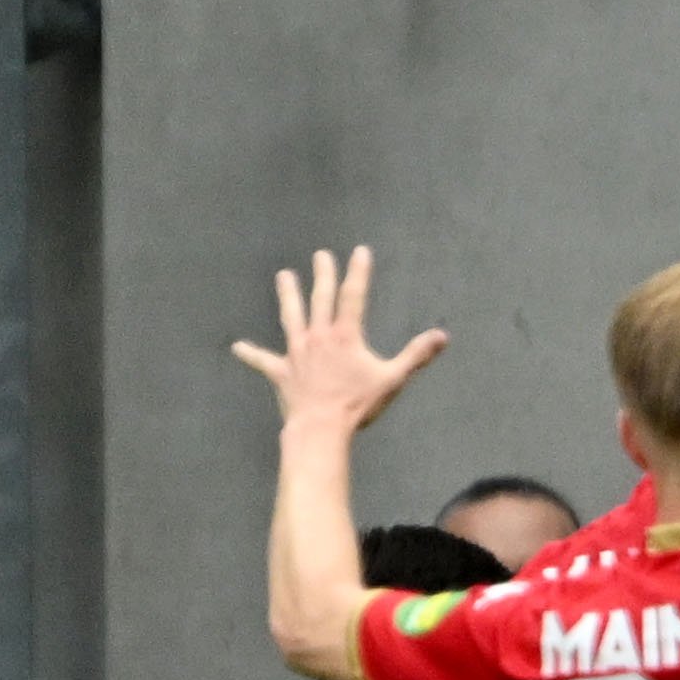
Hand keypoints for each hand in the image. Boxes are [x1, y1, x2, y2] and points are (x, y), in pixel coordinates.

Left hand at [230, 245, 446, 435]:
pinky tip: (237, 347)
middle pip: (320, 299)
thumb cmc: (358, 405)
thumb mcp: (393, 379)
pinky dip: (250, 354)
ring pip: (291, 316)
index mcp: (345, 336)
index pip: (354, 296)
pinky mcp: (281, 371)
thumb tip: (442, 336)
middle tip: (321, 255)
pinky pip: (263, 361)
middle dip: (323, 275)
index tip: (360, 251)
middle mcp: (318, 337)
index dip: (358, 272)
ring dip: (287, 295)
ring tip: (283, 276)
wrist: (321, 427)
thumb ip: (416, 356)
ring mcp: (297, 352)